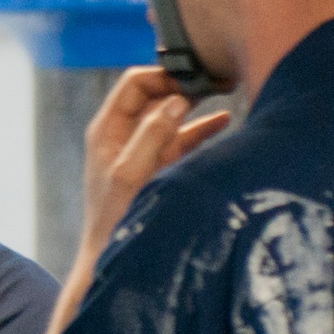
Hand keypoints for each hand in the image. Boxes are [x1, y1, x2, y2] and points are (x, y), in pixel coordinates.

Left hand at [79, 66, 229, 264]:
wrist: (112, 257)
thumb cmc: (114, 219)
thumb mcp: (131, 174)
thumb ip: (152, 135)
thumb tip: (177, 101)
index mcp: (107, 129)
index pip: (135, 84)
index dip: (163, 77)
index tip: (193, 78)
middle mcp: (122, 134)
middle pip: (156, 95)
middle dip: (184, 86)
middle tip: (216, 78)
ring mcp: (141, 150)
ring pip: (171, 116)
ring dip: (196, 105)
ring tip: (225, 92)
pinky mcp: (158, 166)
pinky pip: (181, 139)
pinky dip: (201, 129)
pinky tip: (224, 121)